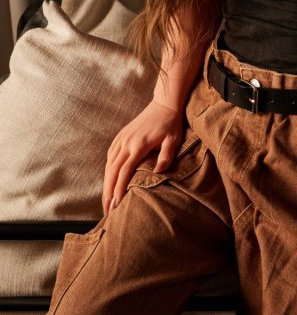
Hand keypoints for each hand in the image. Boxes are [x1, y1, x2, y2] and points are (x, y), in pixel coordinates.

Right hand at [102, 99, 184, 215]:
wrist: (164, 104)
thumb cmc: (171, 124)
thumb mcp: (173, 140)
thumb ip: (166, 156)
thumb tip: (158, 173)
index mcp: (138, 145)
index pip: (125, 171)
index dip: (119, 189)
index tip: (116, 204)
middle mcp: (126, 142)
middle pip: (113, 171)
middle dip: (108, 192)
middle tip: (107, 210)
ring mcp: (122, 138)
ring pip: (109, 164)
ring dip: (106, 183)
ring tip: (106, 200)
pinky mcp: (121, 135)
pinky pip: (110, 154)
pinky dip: (107, 169)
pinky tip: (108, 179)